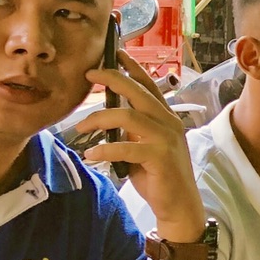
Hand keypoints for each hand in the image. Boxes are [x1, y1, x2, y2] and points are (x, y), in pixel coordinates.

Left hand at [83, 49, 203, 238]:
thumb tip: (108, 119)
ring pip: (128, 116)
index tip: (115, 53)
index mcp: (165, 118)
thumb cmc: (158, 177)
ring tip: (81, 127)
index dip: (132, 68)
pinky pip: (126, 146)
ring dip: (99, 119)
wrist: (178, 206)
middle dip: (112, 78)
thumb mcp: (143, 147)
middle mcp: (169, 123)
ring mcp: (166, 139)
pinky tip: (91, 154)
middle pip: (138, 92)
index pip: (148, 86)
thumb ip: (132, 131)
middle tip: (88, 74)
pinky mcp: (160, 157)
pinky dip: (105, 149)